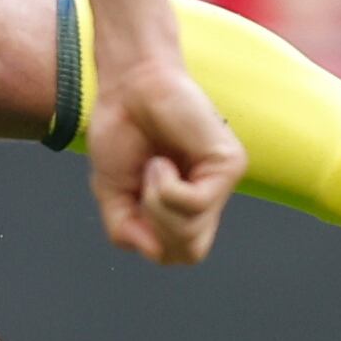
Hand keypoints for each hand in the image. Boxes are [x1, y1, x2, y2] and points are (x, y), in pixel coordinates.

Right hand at [85, 55, 243, 264]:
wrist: (127, 86)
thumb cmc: (121, 130)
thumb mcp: (111, 192)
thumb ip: (126, 230)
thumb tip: (153, 250)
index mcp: (187, 206)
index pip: (178, 254)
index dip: (148, 240)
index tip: (131, 202)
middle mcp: (210, 197)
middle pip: (188, 253)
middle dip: (154, 229)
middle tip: (141, 190)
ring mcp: (222, 182)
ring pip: (192, 233)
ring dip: (156, 205)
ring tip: (152, 168)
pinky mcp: (229, 164)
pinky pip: (196, 204)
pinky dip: (165, 189)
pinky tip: (160, 163)